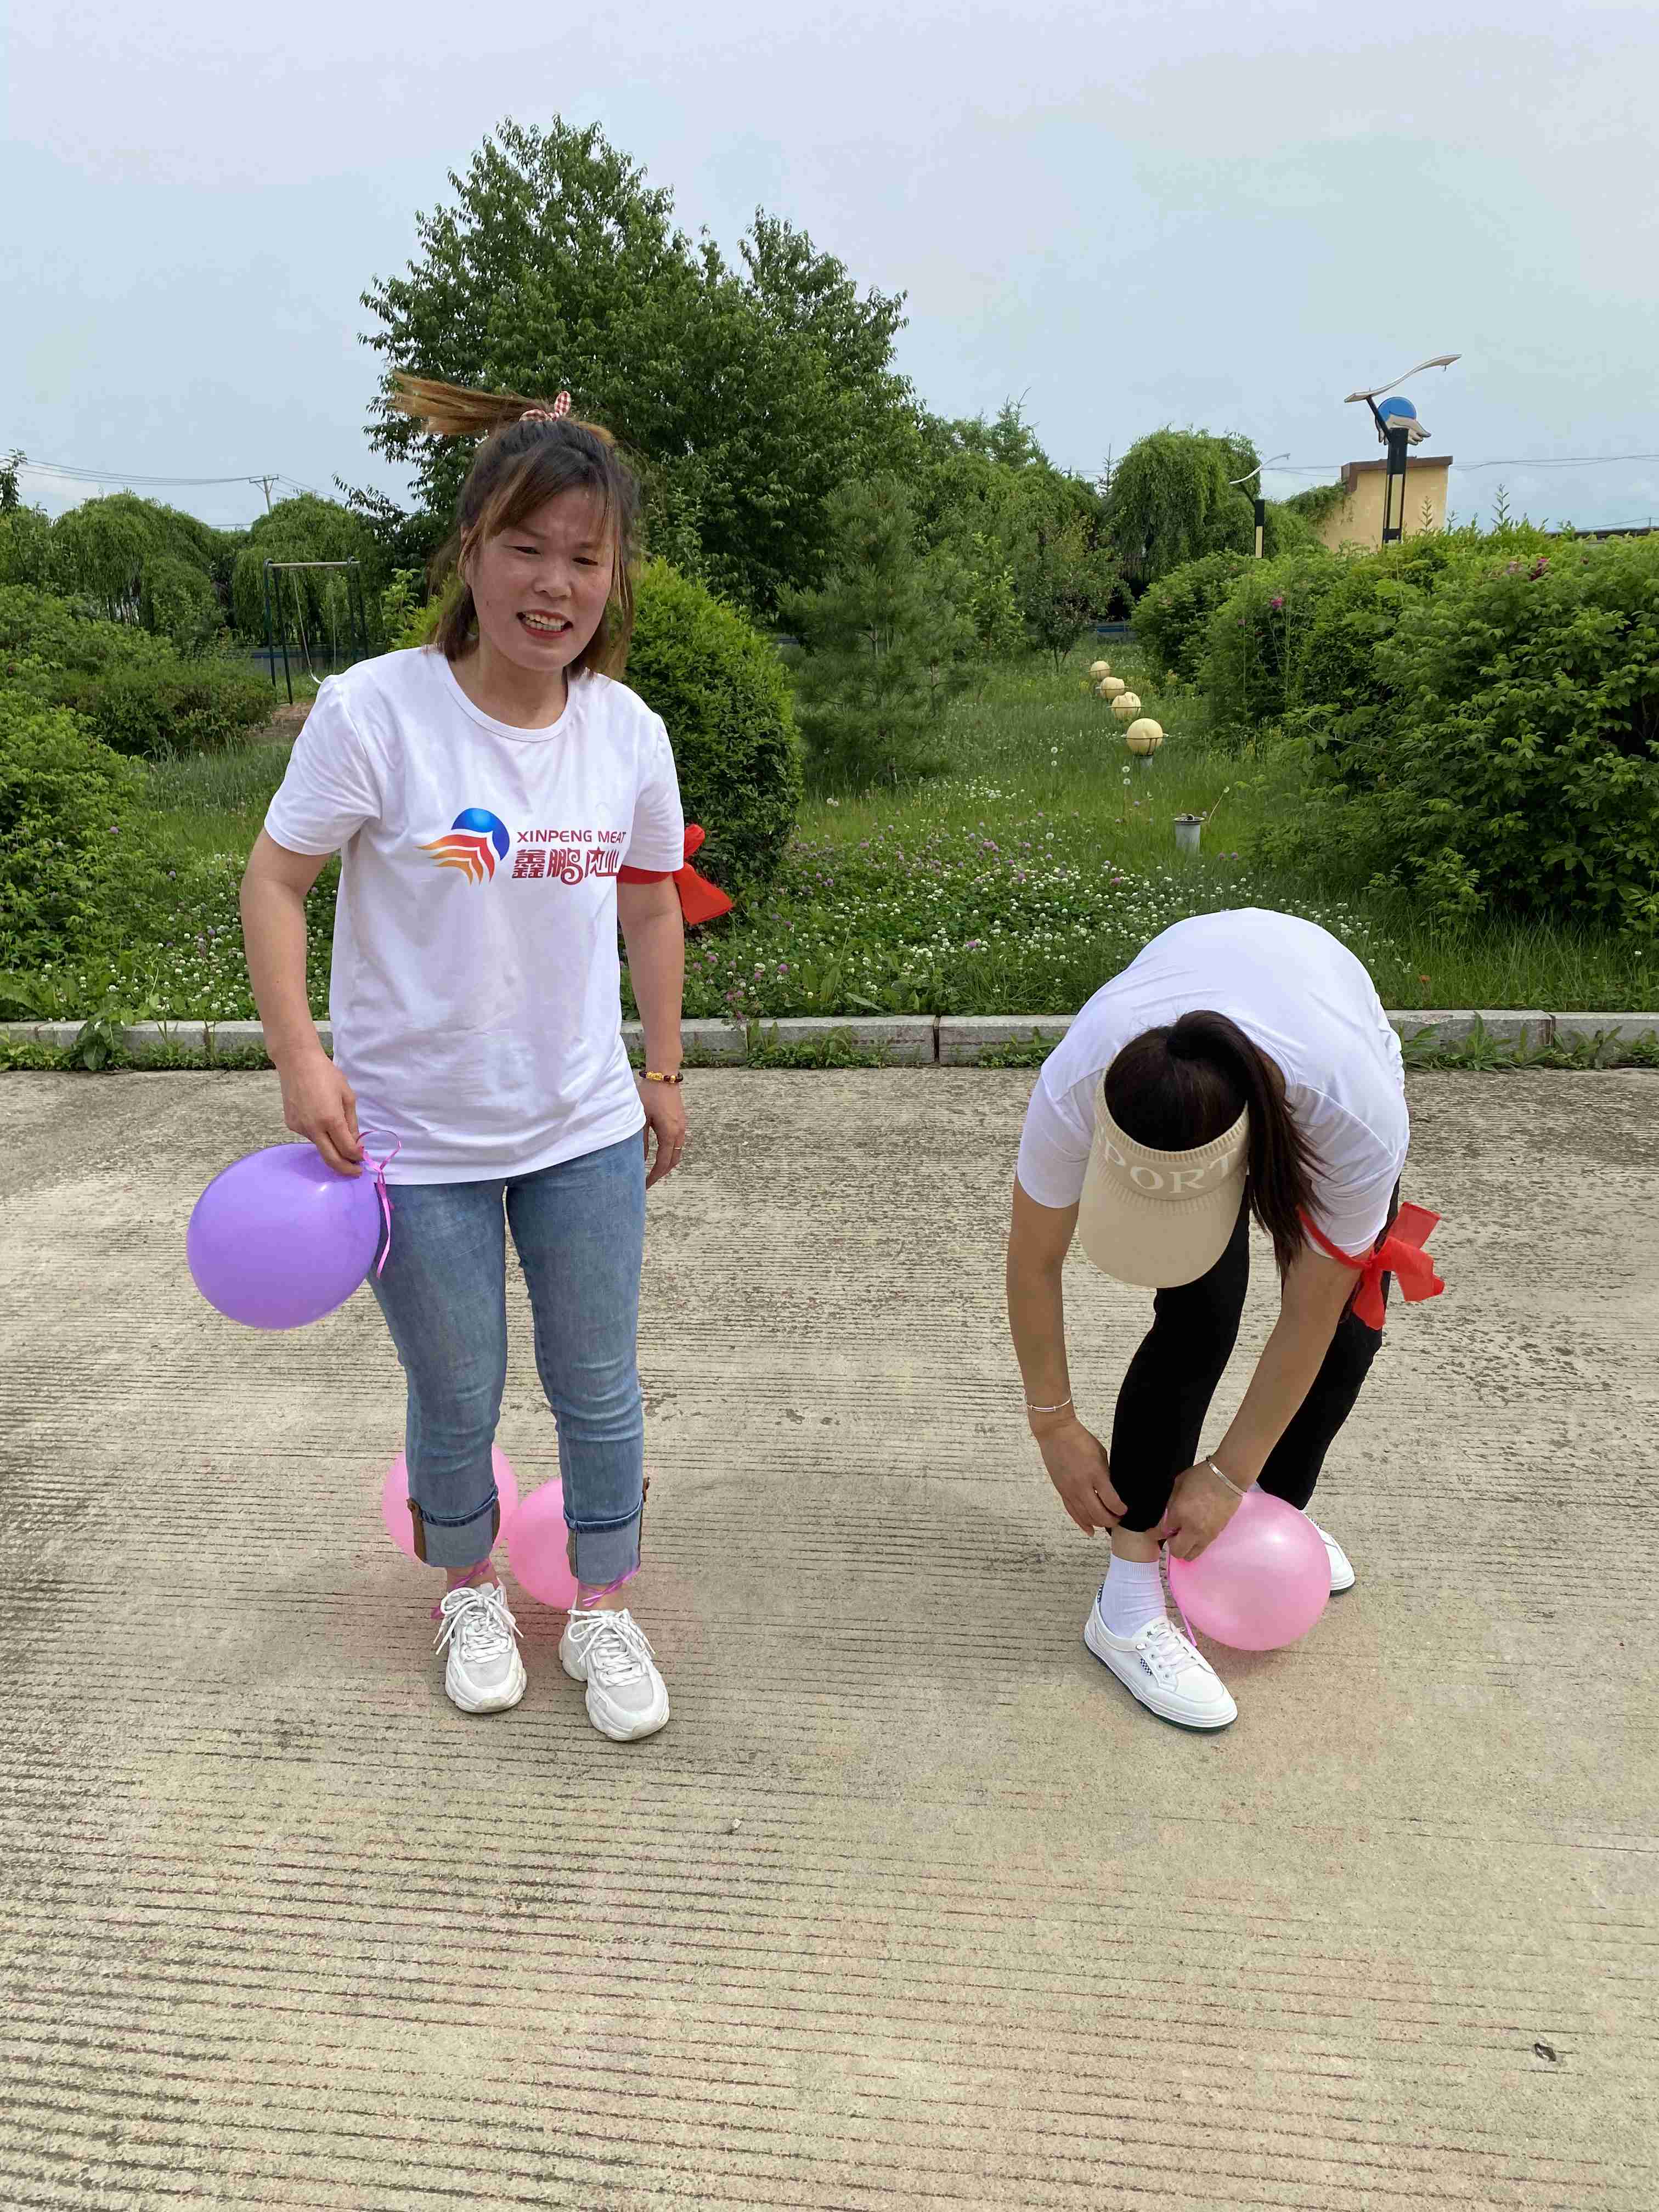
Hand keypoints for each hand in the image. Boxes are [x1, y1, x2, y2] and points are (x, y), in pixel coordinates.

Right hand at [276, 1046, 361, 1175]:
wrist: (297, 1062)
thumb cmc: (326, 1074)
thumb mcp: (347, 1096)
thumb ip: (351, 1123)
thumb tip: (354, 1143)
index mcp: (331, 1120)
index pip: (346, 1149)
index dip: (356, 1157)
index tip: (363, 1159)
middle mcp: (313, 1128)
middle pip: (330, 1159)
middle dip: (345, 1169)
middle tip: (355, 1171)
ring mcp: (299, 1128)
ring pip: (320, 1146)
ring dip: (331, 1146)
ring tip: (336, 1128)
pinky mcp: (290, 1124)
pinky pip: (309, 1135)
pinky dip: (318, 1133)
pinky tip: (319, 1117)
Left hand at [638, 1076, 686, 1188]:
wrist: (664, 1076)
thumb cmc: (650, 1095)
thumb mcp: (641, 1119)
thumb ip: (641, 1141)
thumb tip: (640, 1160)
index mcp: (669, 1134)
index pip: (663, 1163)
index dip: (654, 1176)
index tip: (645, 1185)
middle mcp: (679, 1133)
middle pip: (673, 1161)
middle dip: (661, 1173)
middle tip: (648, 1181)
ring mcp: (682, 1128)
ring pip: (677, 1153)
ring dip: (667, 1164)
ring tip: (653, 1170)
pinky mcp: (681, 1122)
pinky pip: (678, 1144)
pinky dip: (670, 1153)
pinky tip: (659, 1154)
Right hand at [1033, 1414, 1124, 1535]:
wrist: (1056, 1433)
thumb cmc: (1080, 1440)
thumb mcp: (1100, 1455)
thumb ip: (1106, 1474)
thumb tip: (1114, 1491)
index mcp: (1095, 1473)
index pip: (1112, 1501)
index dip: (1121, 1510)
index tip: (1125, 1509)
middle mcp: (1081, 1485)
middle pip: (1099, 1514)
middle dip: (1112, 1520)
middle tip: (1119, 1519)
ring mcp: (1069, 1490)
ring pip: (1085, 1517)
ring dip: (1098, 1523)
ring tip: (1107, 1522)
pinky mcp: (1061, 1491)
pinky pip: (1072, 1512)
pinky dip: (1082, 1523)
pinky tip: (1090, 1530)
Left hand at [1158, 1463, 1241, 1560]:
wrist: (1228, 1477)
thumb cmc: (1201, 1476)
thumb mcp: (1178, 1486)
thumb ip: (1170, 1505)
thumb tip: (1167, 1520)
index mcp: (1180, 1514)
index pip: (1163, 1532)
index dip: (1155, 1534)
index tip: (1153, 1533)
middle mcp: (1193, 1529)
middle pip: (1178, 1552)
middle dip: (1172, 1544)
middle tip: (1173, 1532)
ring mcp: (1207, 1535)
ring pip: (1192, 1555)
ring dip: (1185, 1547)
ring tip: (1185, 1533)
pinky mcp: (1218, 1534)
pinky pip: (1203, 1546)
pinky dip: (1196, 1542)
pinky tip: (1197, 1529)